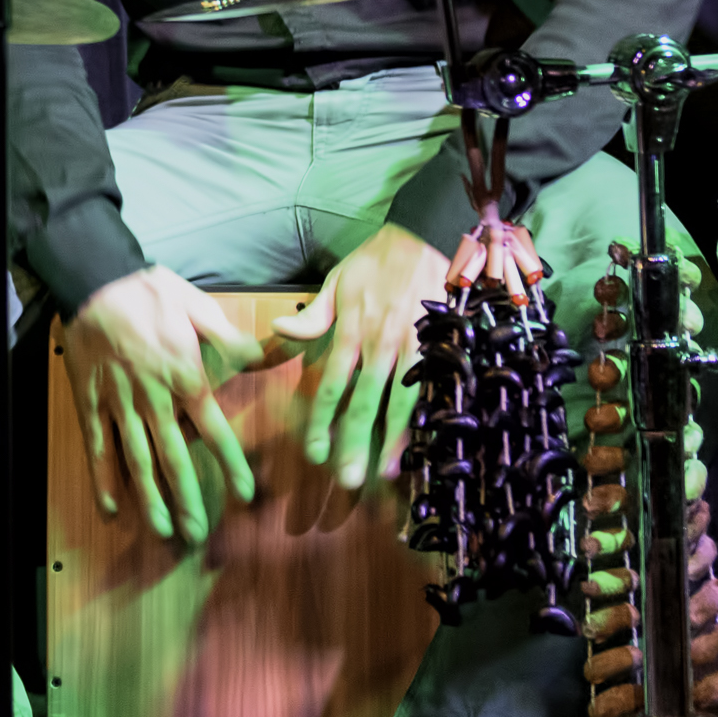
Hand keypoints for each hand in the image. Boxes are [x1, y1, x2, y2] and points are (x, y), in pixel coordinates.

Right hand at [64, 266, 262, 543]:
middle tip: (197, 534)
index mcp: (184, 376)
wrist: (95, 280)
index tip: (245, 495)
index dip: (230, 463)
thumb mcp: (198, 308)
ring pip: (136, 459)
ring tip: (161, 530)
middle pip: (173, 457)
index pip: (214, 429)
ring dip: (149, 498)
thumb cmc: (149, 292)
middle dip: (187, 498)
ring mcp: (119, 403)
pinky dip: (103, 478)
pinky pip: (98, 446)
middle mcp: (154, 398)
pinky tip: (112, 507)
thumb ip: (231, 340)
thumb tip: (268, 356)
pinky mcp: (92, 402)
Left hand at [271, 223, 450, 489]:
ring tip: (386, 473)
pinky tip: (423, 441)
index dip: (322, 421)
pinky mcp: (439, 346)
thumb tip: (278, 330)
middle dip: (355, 443)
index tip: (315, 453)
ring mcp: (413, 347)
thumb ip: (312, 316)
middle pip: (365, 402)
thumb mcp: (336, 282)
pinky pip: (431, 388)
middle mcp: (381, 343)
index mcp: (351, 330)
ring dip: (393, 440)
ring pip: (401, 401)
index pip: (332, 385)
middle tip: (347, 479)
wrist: (424, 237)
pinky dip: (426, 416)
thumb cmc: (375, 262)